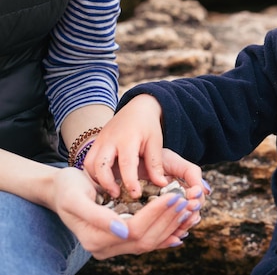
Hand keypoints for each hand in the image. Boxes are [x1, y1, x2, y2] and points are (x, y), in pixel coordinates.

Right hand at [50, 166, 205, 258]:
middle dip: (168, 220)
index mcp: (95, 239)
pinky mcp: (123, 240)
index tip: (174, 196)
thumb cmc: (68, 189)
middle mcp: (106, 248)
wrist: (61, 191)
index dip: (156, 214)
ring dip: (172, 226)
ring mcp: (115, 246)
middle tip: (187, 200)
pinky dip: (167, 232)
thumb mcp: (77, 198)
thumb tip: (124, 231)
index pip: (135, 230)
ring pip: (151, 241)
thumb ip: (98, 216)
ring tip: (188, 208)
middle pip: (146, 239)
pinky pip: (149, 240)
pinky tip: (182, 224)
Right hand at [84, 94, 199, 197]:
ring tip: (111, 190)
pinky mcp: (95, 143)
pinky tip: (105, 181)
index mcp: (128, 139)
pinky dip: (93, 173)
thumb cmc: (148, 126)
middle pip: (100, 165)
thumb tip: (161, 184)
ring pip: (89, 164)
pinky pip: (88, 161)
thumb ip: (156, 164)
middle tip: (118, 195)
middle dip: (107, 183)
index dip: (130, 182)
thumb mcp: (156, 143)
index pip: (126, 164)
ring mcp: (100, 141)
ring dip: (97, 179)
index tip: (136, 195)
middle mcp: (110, 140)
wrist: (137, 108)